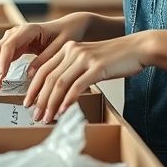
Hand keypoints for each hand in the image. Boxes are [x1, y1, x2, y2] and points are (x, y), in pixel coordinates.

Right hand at [0, 13, 90, 92]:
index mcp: (29, 29)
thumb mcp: (60, 46)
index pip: (10, 44)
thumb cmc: (66, 34)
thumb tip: (29, 74)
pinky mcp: (14, 45)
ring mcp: (14, 37)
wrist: (69, 26)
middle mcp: (18, 31)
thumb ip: (45, 58)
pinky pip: (0, 56)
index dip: (3, 61)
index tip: (1, 77)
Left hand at [23, 33, 151, 122]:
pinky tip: (63, 111)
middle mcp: (74, 50)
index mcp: (69, 48)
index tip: (29, 103)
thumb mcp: (90, 60)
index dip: (34, 87)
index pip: (44, 68)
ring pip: (60, 83)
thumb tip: (60, 94)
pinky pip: (77, 86)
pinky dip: (68, 101)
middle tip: (35, 115)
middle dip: (40, 99)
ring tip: (46, 118)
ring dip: (51, 103)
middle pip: (49, 77)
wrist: (137, 49)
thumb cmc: (115, 58)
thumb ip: (74, 70)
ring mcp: (85, 58)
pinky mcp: (97, 67)